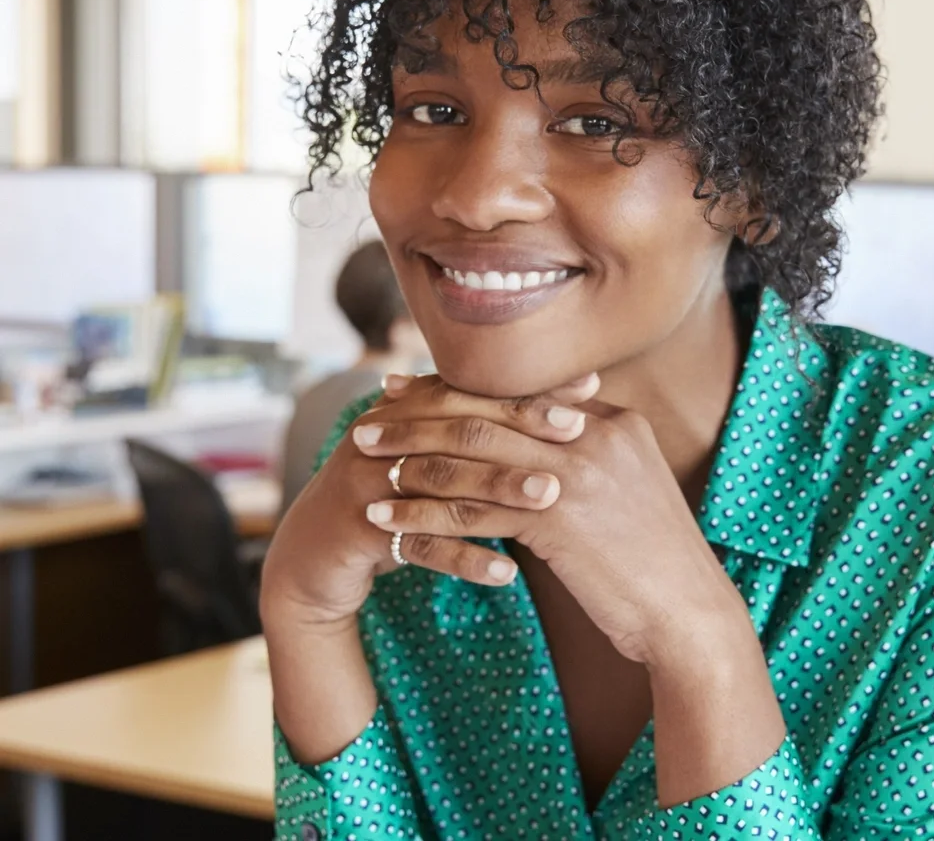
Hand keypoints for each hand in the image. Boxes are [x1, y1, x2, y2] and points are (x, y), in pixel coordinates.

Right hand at [259, 373, 595, 631]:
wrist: (313, 554)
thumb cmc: (394, 499)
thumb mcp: (432, 456)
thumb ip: (478, 429)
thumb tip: (564, 408)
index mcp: (407, 407)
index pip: (476, 389)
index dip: (531, 389)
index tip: (589, 390)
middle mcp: (384, 433)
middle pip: (460, 426)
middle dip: (521, 429)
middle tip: (578, 435)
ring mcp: (365, 479)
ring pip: (441, 480)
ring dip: (497, 489)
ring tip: (551, 498)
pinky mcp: (356, 530)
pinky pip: (418, 544)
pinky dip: (463, 558)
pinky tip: (508, 575)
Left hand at [360, 383, 743, 665]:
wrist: (689, 612)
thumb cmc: (655, 558)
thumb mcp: (629, 486)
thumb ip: (587, 453)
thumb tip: (537, 439)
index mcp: (612, 419)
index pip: (519, 391)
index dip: (460, 388)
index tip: (410, 387)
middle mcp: (593, 434)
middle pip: (488, 411)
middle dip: (421, 412)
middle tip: (371, 414)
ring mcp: (576, 472)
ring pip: (472, 455)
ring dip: (410, 458)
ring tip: (365, 462)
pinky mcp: (557, 518)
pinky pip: (472, 508)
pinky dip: (422, 511)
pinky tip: (386, 517)